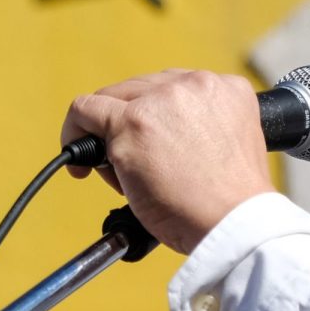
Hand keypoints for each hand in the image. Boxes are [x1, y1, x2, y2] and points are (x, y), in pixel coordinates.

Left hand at [60, 70, 275, 254]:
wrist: (235, 225)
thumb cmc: (231, 206)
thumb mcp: (231, 148)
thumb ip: (201, 131)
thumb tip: (159, 140)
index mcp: (226, 90)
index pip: (174, 90)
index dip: (156, 118)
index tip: (152, 144)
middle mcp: (194, 85)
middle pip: (140, 91)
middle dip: (129, 125)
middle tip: (132, 165)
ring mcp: (160, 102)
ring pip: (111, 101)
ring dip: (107, 135)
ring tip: (120, 175)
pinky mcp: (132, 123)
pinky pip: (85, 111)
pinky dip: (75, 133)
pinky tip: (80, 166)